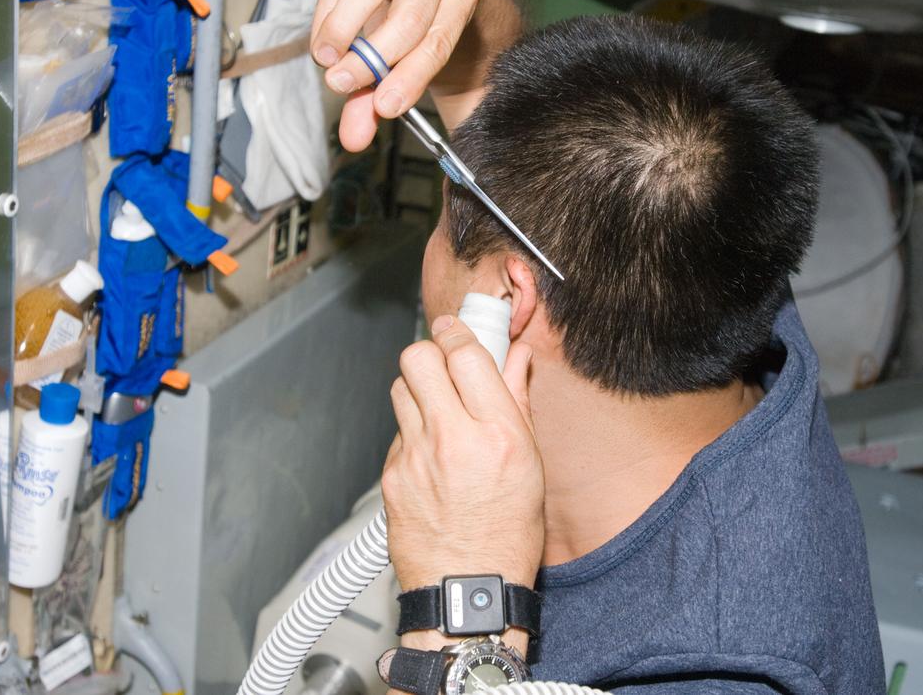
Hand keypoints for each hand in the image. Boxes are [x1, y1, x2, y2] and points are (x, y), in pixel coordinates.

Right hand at [310, 0, 519, 151]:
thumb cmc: (415, 12)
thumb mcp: (412, 53)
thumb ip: (381, 94)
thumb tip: (354, 138)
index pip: (437, 42)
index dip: (410, 78)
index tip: (383, 106)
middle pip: (407, 18)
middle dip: (371, 59)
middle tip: (342, 83)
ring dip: (341, 32)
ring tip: (328, 61)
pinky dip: (326, 17)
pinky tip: (325, 39)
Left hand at [382, 315, 542, 592]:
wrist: (468, 591)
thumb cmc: (508, 535)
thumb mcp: (531, 464)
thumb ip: (518, 402)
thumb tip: (516, 359)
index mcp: (496, 433)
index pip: (465, 354)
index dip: (460, 334)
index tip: (459, 333)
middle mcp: (452, 439)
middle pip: (418, 358)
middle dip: (431, 352)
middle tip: (444, 365)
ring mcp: (415, 458)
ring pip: (401, 389)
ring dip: (418, 389)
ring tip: (439, 410)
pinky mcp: (391, 476)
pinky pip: (397, 432)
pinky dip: (413, 432)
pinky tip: (432, 455)